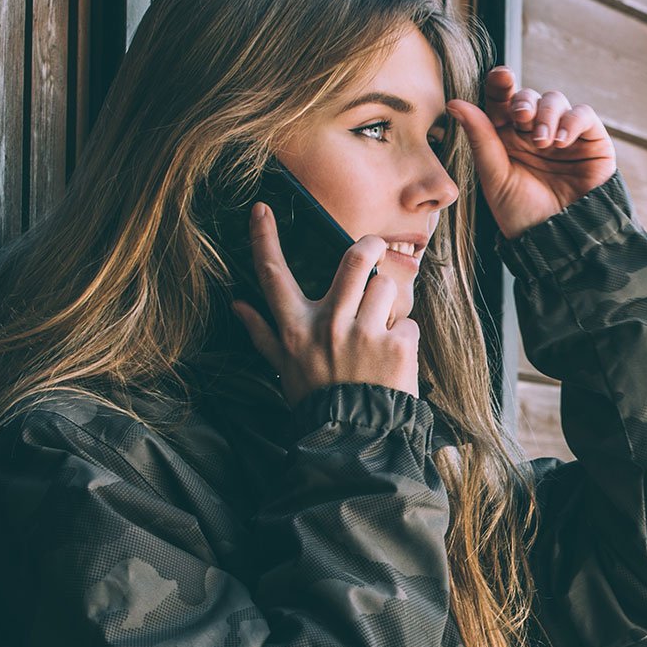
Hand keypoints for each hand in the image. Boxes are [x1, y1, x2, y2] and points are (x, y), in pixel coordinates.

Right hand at [228, 202, 420, 404]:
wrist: (356, 437)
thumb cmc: (318, 399)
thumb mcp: (283, 367)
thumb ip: (263, 333)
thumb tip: (238, 304)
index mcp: (295, 327)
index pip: (273, 275)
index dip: (264, 238)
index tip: (261, 209)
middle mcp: (328, 324)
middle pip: (353, 259)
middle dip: (370, 245)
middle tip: (374, 246)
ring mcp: (365, 333)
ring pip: (386, 287)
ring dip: (388, 302)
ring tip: (380, 326)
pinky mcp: (398, 346)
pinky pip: (408, 322)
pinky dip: (404, 337)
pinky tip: (394, 357)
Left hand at [446, 68, 616, 238]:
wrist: (560, 241)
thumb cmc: (523, 214)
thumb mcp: (495, 177)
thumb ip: (480, 138)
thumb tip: (455, 103)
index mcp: (506, 137)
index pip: (501, 100)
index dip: (500, 84)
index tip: (500, 78)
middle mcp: (534, 131)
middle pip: (528, 96)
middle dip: (523, 101)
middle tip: (520, 117)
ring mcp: (564, 135)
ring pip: (555, 100)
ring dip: (546, 113)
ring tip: (542, 140)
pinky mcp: (591, 142)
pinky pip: (583, 115)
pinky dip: (572, 121)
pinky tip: (561, 141)